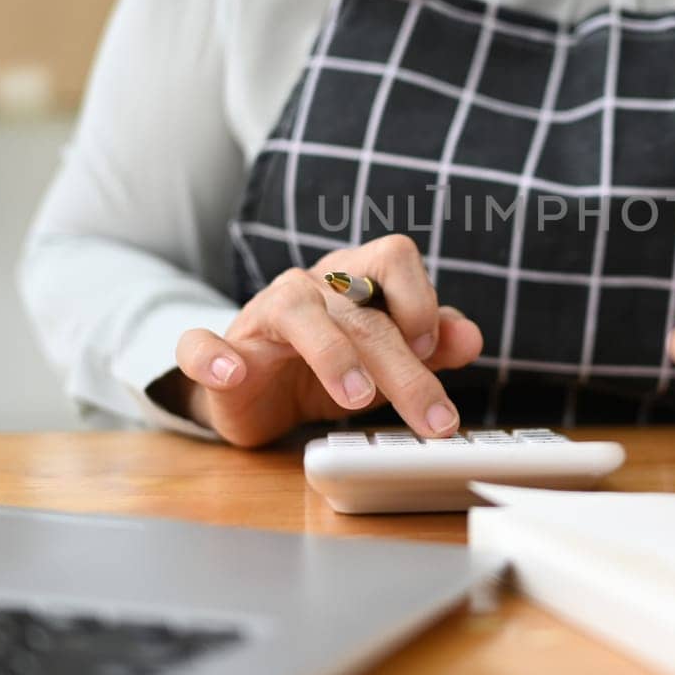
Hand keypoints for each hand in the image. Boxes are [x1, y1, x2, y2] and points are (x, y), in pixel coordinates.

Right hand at [170, 234, 483, 447]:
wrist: (260, 394)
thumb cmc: (332, 367)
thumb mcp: (388, 360)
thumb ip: (433, 346)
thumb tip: (472, 337)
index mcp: (354, 278)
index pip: (394, 256)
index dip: (419, 298)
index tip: (434, 350)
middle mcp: (310, 287)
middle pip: (359, 308)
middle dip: (402, 366)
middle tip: (432, 418)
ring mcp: (261, 315)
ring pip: (295, 309)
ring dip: (331, 352)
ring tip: (357, 398)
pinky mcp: (221, 352)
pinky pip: (203, 343)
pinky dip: (214, 357)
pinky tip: (235, 376)